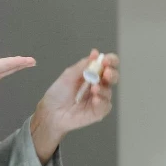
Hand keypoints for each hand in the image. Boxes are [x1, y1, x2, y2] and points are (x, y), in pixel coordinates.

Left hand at [30, 49, 119, 163]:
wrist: (51, 111)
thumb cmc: (59, 92)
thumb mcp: (69, 75)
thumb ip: (83, 65)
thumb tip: (95, 53)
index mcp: (92, 73)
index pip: (107, 65)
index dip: (110, 60)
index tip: (106, 60)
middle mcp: (99, 85)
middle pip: (113, 77)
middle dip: (112, 73)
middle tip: (106, 73)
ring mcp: (99, 98)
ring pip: (109, 91)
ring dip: (103, 88)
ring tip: (93, 88)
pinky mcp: (98, 111)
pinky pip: (106, 105)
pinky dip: (102, 101)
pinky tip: (95, 100)